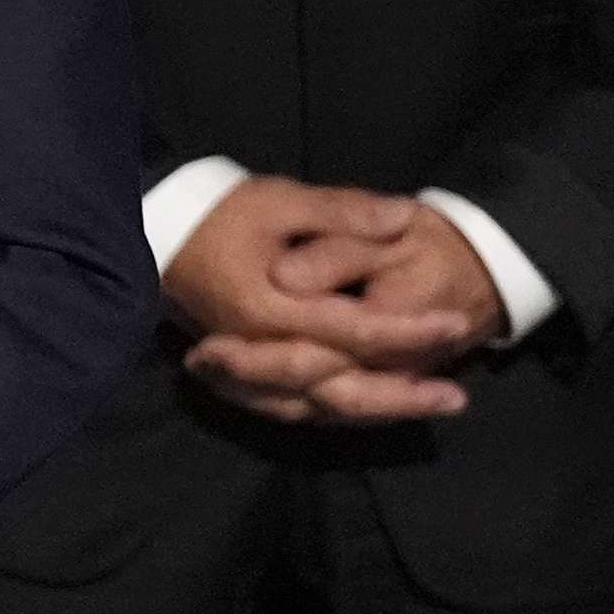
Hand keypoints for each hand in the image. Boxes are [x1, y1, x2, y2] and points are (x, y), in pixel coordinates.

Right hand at [167, 175, 477, 425]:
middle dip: (402, 395)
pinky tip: (376, 408)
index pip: (354, 332)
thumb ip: (344, 211)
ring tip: (429, 405)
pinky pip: (297, 411)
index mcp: (270, 310)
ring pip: (321, 410)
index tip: (454, 323)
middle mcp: (261, 353)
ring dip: (377, 410)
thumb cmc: (219, 215)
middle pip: (341, 390)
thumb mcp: (281, 199)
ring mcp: (248, 374)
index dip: (408, 330)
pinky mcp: (243, 380)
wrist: (156, 237)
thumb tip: (407, 217)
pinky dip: (340, 413)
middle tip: (457, 397)